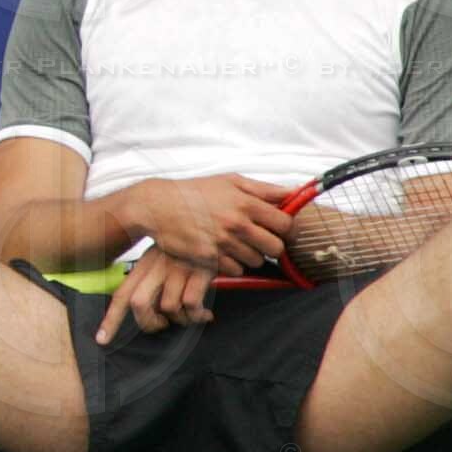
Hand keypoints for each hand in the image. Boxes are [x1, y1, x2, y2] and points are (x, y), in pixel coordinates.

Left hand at [96, 249, 218, 343]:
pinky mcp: (199, 270)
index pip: (121, 294)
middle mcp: (158, 266)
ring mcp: (178, 268)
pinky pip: (192, 304)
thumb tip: (145, 312)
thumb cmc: (191, 249)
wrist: (217, 226)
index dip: (111, 320)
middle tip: (162, 325)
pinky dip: (198, 315)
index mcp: (145, 264)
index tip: (102, 339)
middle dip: (149, 324)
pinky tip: (205, 314)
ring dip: (181, 319)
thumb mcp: (165, 258)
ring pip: (168, 308)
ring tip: (191, 315)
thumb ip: (152, 282)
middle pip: (139, 304)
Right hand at [123, 174, 292, 273]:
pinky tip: (224, 253)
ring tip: (239, 245)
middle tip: (261, 240)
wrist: (158, 206)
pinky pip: (235, 270)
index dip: (287, 230)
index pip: (286, 225)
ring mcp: (223, 243)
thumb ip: (263, 189)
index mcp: (246, 203)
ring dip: (251, 256)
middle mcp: (237, 224)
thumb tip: (293, 192)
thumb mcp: (230, 181)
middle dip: (271, 246)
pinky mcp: (209, 258)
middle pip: (275, 248)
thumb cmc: (195, 192)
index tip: (280, 230)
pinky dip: (233, 265)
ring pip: (256, 261)